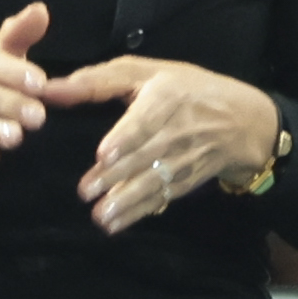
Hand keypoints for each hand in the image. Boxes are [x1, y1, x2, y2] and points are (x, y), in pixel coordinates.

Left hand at [40, 55, 281, 235]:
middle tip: (86, 191)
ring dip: (126, 200)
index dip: (127, 136)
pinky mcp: (188, 180)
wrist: (246, 119)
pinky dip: (140, 212)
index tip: (105, 154)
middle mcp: (179, 129)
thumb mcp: (146, 73)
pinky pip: (163, 197)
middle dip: (115, 176)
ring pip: (153, 181)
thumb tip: (51, 89)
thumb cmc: (185, 89)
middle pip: (145, 155)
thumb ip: (97, 80)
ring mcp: (186, 158)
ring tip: (100, 215)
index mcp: (167, 96)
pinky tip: (116, 225)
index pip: (147, 118)